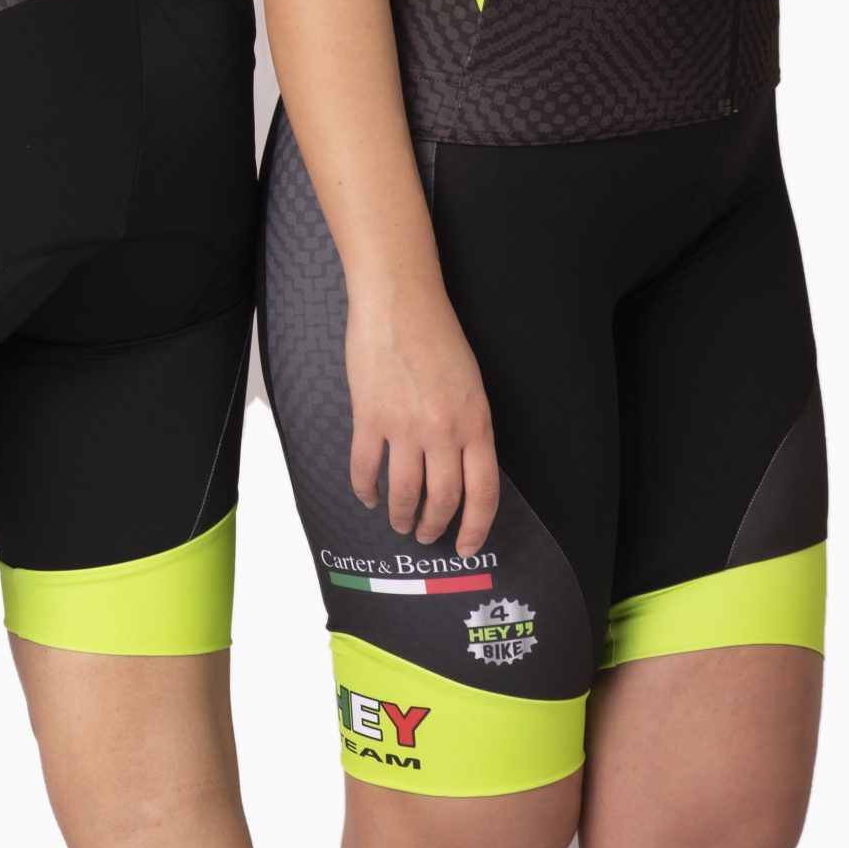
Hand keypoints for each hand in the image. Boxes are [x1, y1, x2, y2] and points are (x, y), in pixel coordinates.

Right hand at [345, 277, 498, 552]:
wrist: (400, 302)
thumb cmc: (438, 334)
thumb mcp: (472, 385)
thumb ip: (469, 428)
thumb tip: (461, 467)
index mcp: (476, 423)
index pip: (482, 493)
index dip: (476, 529)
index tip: (467, 546)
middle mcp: (444, 431)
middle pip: (442, 500)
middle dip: (434, 526)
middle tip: (427, 534)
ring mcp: (404, 427)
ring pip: (404, 492)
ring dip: (401, 515)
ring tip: (399, 522)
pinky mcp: (369, 418)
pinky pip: (366, 468)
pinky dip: (366, 490)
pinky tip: (368, 496)